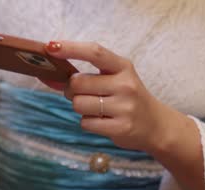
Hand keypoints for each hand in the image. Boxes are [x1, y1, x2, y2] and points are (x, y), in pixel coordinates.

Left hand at [45, 40, 204, 189]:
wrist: (155, 125)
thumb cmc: (127, 98)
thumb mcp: (115, 79)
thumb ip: (86, 76)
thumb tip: (49, 75)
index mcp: (123, 67)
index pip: (95, 52)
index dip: (71, 48)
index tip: (51, 47)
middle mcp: (125, 85)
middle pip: (78, 83)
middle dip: (71, 90)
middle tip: (80, 94)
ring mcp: (124, 107)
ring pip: (79, 104)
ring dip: (80, 108)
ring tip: (94, 109)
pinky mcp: (120, 128)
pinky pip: (86, 123)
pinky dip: (88, 123)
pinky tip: (102, 121)